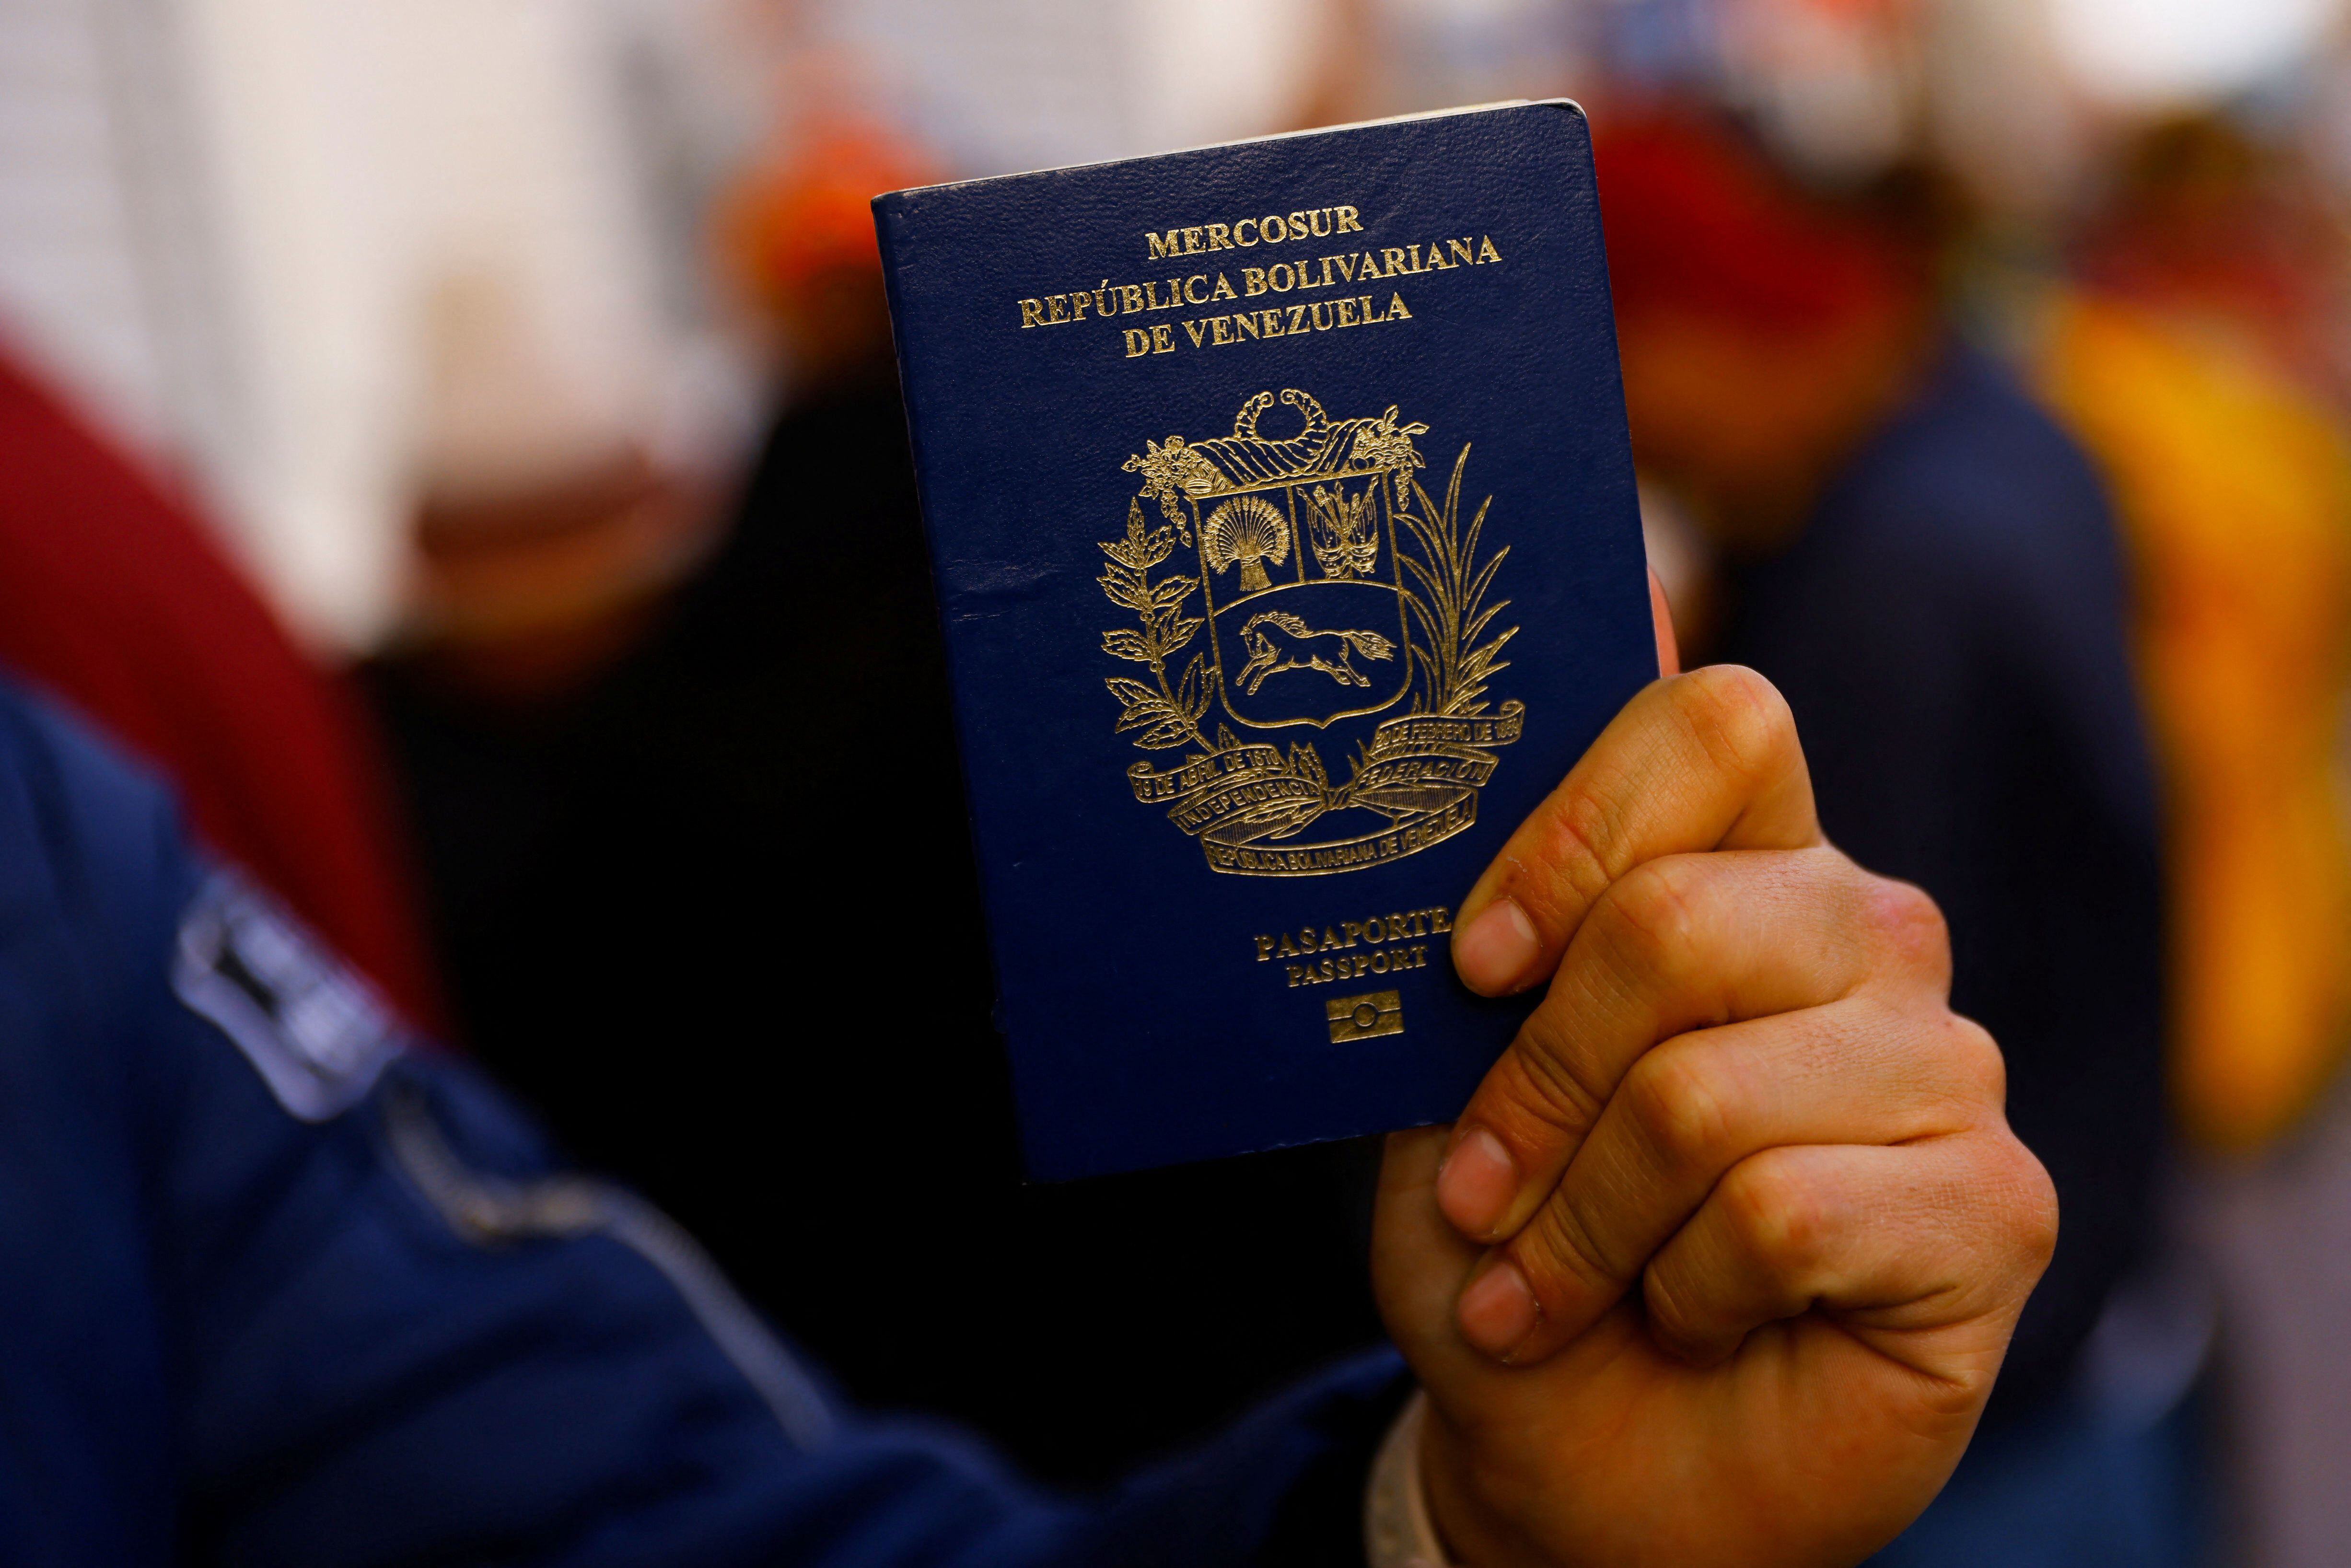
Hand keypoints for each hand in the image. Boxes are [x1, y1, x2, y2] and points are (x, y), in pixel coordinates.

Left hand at [1369, 666, 2056, 1567]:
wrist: (1575, 1449)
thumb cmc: (1517, 1245)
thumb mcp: (1448, 1082)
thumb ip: (1495, 922)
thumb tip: (1604, 641)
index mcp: (1741, 866)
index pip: (1716, 721)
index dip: (1575, 827)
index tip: (1475, 963)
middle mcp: (1861, 935)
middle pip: (1681, 917)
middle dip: (1537, 1084)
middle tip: (1480, 1192)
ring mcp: (1943, 1064)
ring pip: (1708, 1096)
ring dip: (1588, 1218)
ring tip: (1552, 1285)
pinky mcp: (1995, 1202)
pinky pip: (1787, 1213)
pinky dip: (1686, 1290)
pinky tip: (1687, 1316)